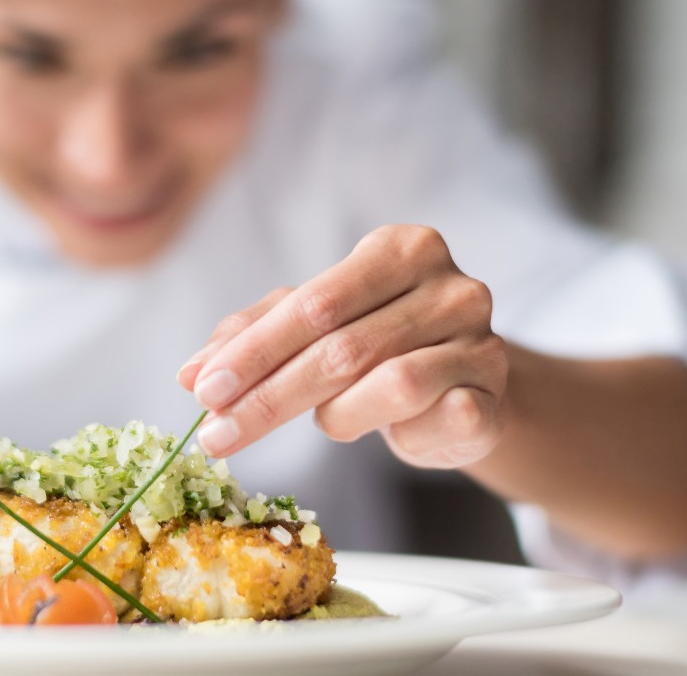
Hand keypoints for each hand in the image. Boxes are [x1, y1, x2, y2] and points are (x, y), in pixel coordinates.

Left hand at [177, 224, 507, 468]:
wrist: (461, 382)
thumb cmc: (378, 344)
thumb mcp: (315, 326)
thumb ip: (254, 337)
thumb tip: (190, 373)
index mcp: (399, 249)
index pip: (311, 304)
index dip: (252, 353)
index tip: (203, 393)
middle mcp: (450, 286)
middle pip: (341, 349)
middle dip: (269, 398)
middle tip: (217, 436)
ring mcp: (482, 341)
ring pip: (389, 388)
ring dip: (340, 417)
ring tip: (329, 422)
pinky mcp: (496, 396)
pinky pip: (446, 419)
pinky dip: (409, 433)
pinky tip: (397, 436)